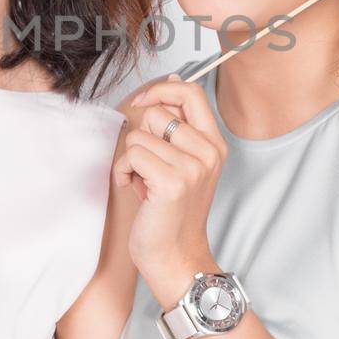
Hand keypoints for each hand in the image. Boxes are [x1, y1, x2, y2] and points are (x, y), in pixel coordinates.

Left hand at [117, 76, 226, 302]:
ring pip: (139, 135)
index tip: (142, 104)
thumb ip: (177, 126)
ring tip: (143, 182)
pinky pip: (131, 155)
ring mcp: (193, 168)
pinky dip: (124, 172)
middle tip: (148, 167)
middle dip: (140, 137)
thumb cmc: (171, 212)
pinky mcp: (173, 183)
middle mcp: (209, 153)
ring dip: (130, 159)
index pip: (190, 92)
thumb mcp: (182, 163)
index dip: (160, 91)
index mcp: (214, 144)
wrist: (175, 258)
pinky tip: (136, 191)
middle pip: (157, 113)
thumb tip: (172, 81)